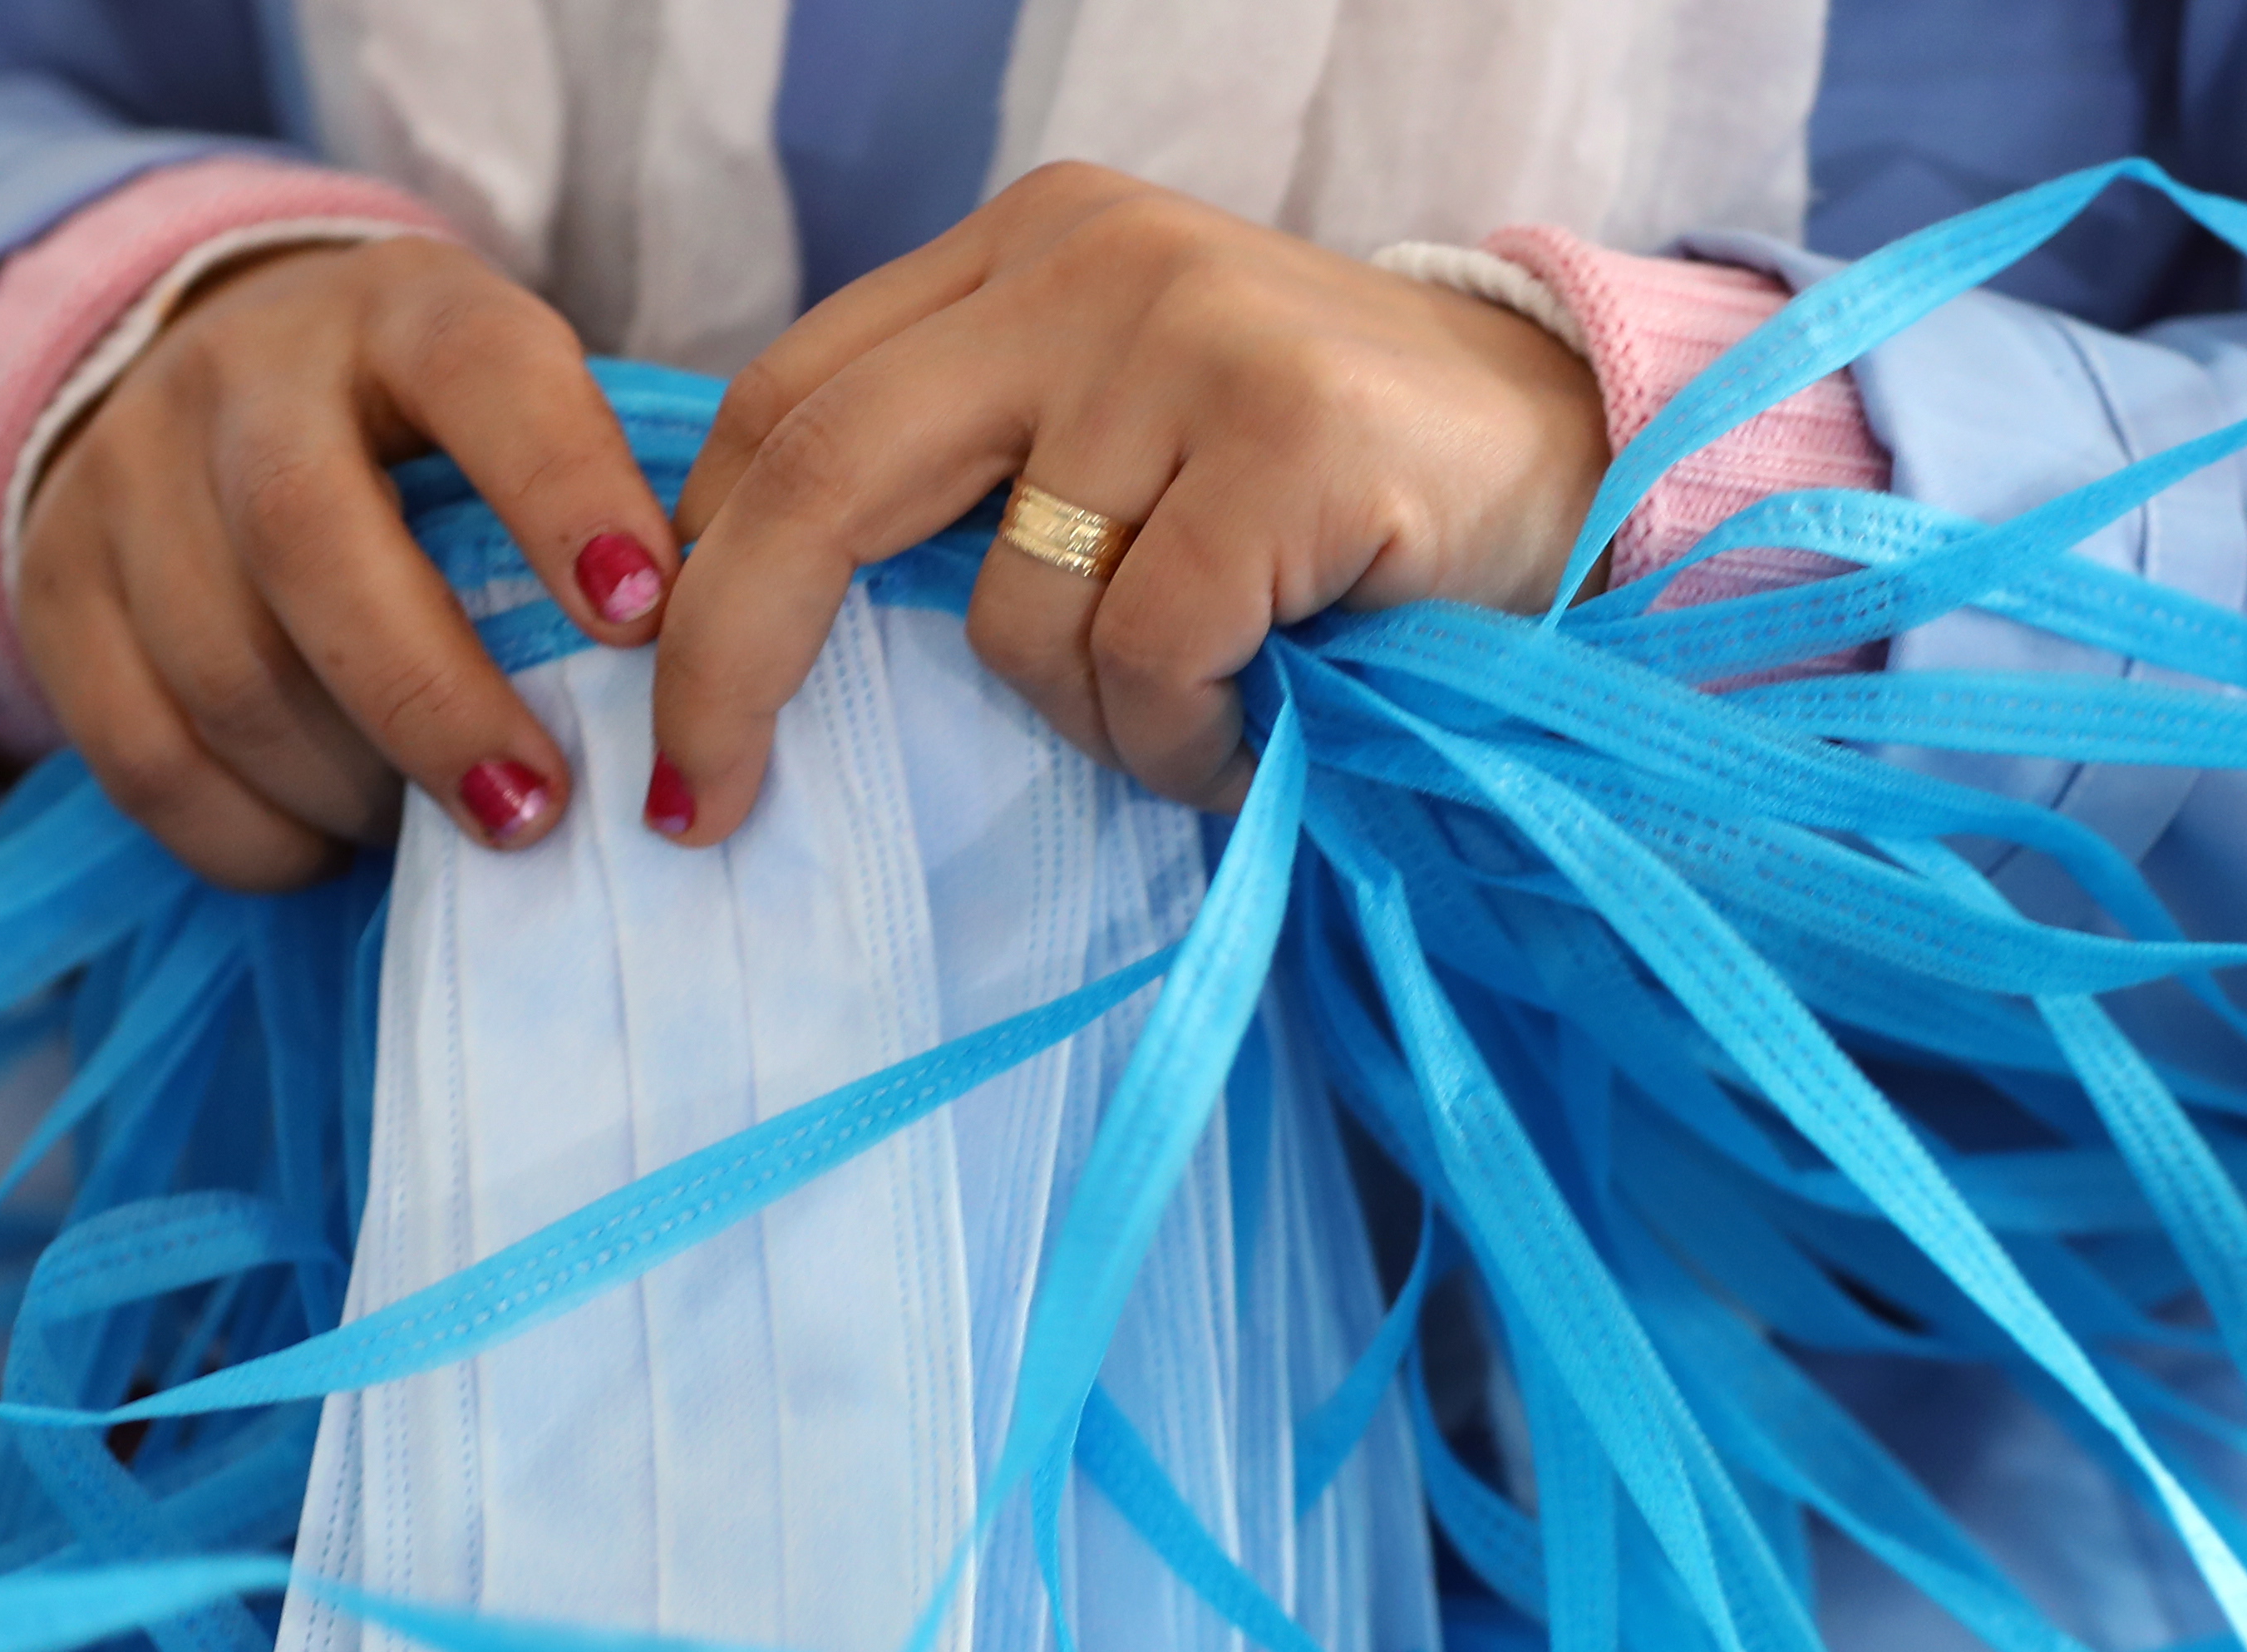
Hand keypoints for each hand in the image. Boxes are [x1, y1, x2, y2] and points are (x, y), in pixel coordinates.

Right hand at [16, 236, 679, 889]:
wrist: (211, 383)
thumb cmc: (435, 443)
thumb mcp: (524, 420)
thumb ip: (605, 516)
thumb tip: (712, 687)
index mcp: (406, 309)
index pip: (484, 375)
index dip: (562, 494)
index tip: (642, 621)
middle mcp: (245, 372)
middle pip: (311, 537)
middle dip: (433, 702)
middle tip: (535, 813)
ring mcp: (129, 472)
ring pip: (223, 666)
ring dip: (350, 786)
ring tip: (442, 830)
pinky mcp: (53, 585)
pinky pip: (142, 752)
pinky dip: (253, 833)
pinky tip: (337, 845)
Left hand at [652, 163, 1611, 842]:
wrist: (1580, 461)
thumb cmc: (1324, 496)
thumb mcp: (1123, 439)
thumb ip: (975, 475)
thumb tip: (752, 623)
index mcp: (1027, 250)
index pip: (787, 399)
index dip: (702, 562)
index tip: (666, 703)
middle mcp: (1093, 264)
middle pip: (825, 475)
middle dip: (733, 662)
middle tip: (697, 807)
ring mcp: (1195, 338)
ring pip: (1010, 614)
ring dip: (1087, 726)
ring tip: (1199, 712)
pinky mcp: (1291, 440)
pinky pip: (1143, 659)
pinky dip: (1183, 740)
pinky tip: (1262, 722)